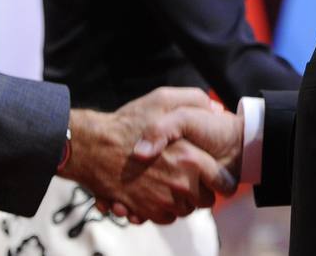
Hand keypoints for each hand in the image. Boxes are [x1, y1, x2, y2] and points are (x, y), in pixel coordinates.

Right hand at [59, 87, 227, 223]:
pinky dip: (163, 208)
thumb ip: (195, 101)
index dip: (221, 179)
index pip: (223, 183)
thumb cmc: (128, 122)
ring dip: (181, 200)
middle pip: (206, 201)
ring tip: (168, 180)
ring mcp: (163, 201)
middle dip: (200, 190)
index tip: (216, 175)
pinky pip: (166, 217)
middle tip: (188, 176)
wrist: (92, 147)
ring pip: (185, 210)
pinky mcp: (147, 212)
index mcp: (190, 158)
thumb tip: (215, 110)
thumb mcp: (163, 99)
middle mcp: (180, 184)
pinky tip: (154, 190)